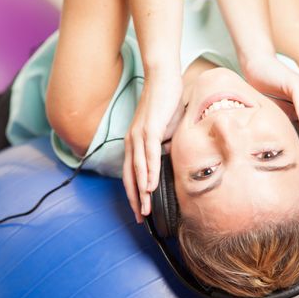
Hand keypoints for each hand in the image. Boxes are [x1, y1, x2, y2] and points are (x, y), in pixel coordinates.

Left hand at [122, 72, 182, 222]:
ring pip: (139, 169)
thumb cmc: (165, 103)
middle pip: (130, 176)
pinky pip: (149, 155)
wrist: (164, 78)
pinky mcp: (150, 129)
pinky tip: (150, 187)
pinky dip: (149, 172)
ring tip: (144, 210)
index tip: (139, 210)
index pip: (131, 173)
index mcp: (135, 142)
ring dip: (141, 192)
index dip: (134, 193)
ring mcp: (140, 135)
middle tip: (140, 219)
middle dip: (134, 200)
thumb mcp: (165, 130)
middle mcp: (132, 141)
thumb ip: (164, 146)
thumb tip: (167, 159)